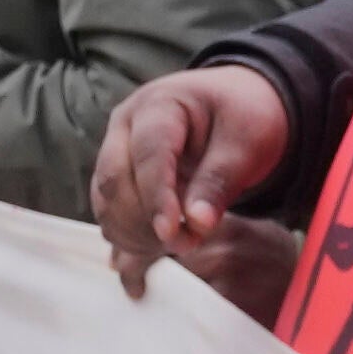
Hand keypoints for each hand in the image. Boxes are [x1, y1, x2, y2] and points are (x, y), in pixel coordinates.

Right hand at [95, 64, 295, 301]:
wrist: (238, 106)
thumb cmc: (245, 117)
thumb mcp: (246, 142)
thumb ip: (220, 180)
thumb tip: (199, 223)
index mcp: (159, 104)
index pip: (148, 154)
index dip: (157, 198)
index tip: (172, 235)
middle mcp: (126, 124)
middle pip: (115, 180)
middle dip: (144, 222)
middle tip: (186, 245)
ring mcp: (115, 148)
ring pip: (105, 200)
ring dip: (134, 233)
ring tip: (179, 246)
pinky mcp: (117, 174)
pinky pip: (109, 211)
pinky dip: (128, 235)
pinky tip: (158, 249)